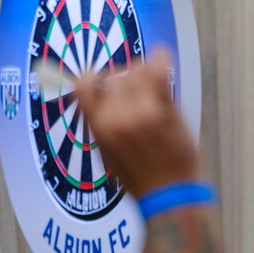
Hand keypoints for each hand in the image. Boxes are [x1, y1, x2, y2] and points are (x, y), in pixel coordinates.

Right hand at [75, 52, 199, 197]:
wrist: (170, 194)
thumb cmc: (141, 178)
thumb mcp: (108, 154)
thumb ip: (102, 125)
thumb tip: (97, 99)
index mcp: (98, 127)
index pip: (84, 84)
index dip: (94, 76)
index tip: (103, 77)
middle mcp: (115, 117)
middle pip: (116, 76)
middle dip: (127, 80)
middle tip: (139, 93)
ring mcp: (140, 113)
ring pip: (137, 71)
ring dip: (145, 75)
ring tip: (153, 89)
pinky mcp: (164, 111)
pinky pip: (159, 72)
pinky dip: (161, 60)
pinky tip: (163, 58)